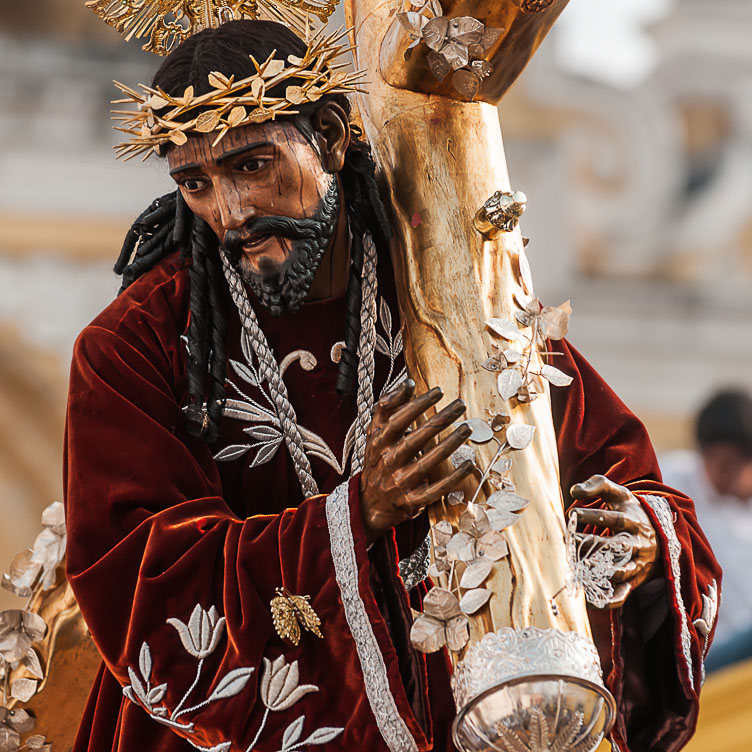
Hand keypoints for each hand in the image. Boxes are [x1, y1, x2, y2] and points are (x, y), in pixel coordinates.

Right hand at [360, 380, 473, 544]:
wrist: (369, 502)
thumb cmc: (378, 459)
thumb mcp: (376, 433)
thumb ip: (388, 408)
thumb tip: (408, 384)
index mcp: (378, 441)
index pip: (396, 419)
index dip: (416, 404)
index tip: (438, 392)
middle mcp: (387, 460)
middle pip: (415, 439)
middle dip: (440, 420)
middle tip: (460, 405)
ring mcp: (398, 482)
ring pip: (426, 463)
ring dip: (448, 445)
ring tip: (466, 429)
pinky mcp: (411, 500)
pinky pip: (434, 490)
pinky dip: (452, 479)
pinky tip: (468, 465)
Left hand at [570, 474, 660, 608]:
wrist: (661, 534)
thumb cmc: (630, 511)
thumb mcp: (619, 493)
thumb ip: (597, 485)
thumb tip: (574, 490)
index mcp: (633, 521)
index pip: (614, 519)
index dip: (593, 516)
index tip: (572, 513)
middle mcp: (638, 544)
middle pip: (616, 546)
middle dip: (592, 543)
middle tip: (570, 539)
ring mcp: (637, 564)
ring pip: (621, 570)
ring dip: (600, 570)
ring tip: (579, 565)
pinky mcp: (635, 581)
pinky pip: (625, 594)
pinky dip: (611, 600)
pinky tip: (593, 601)